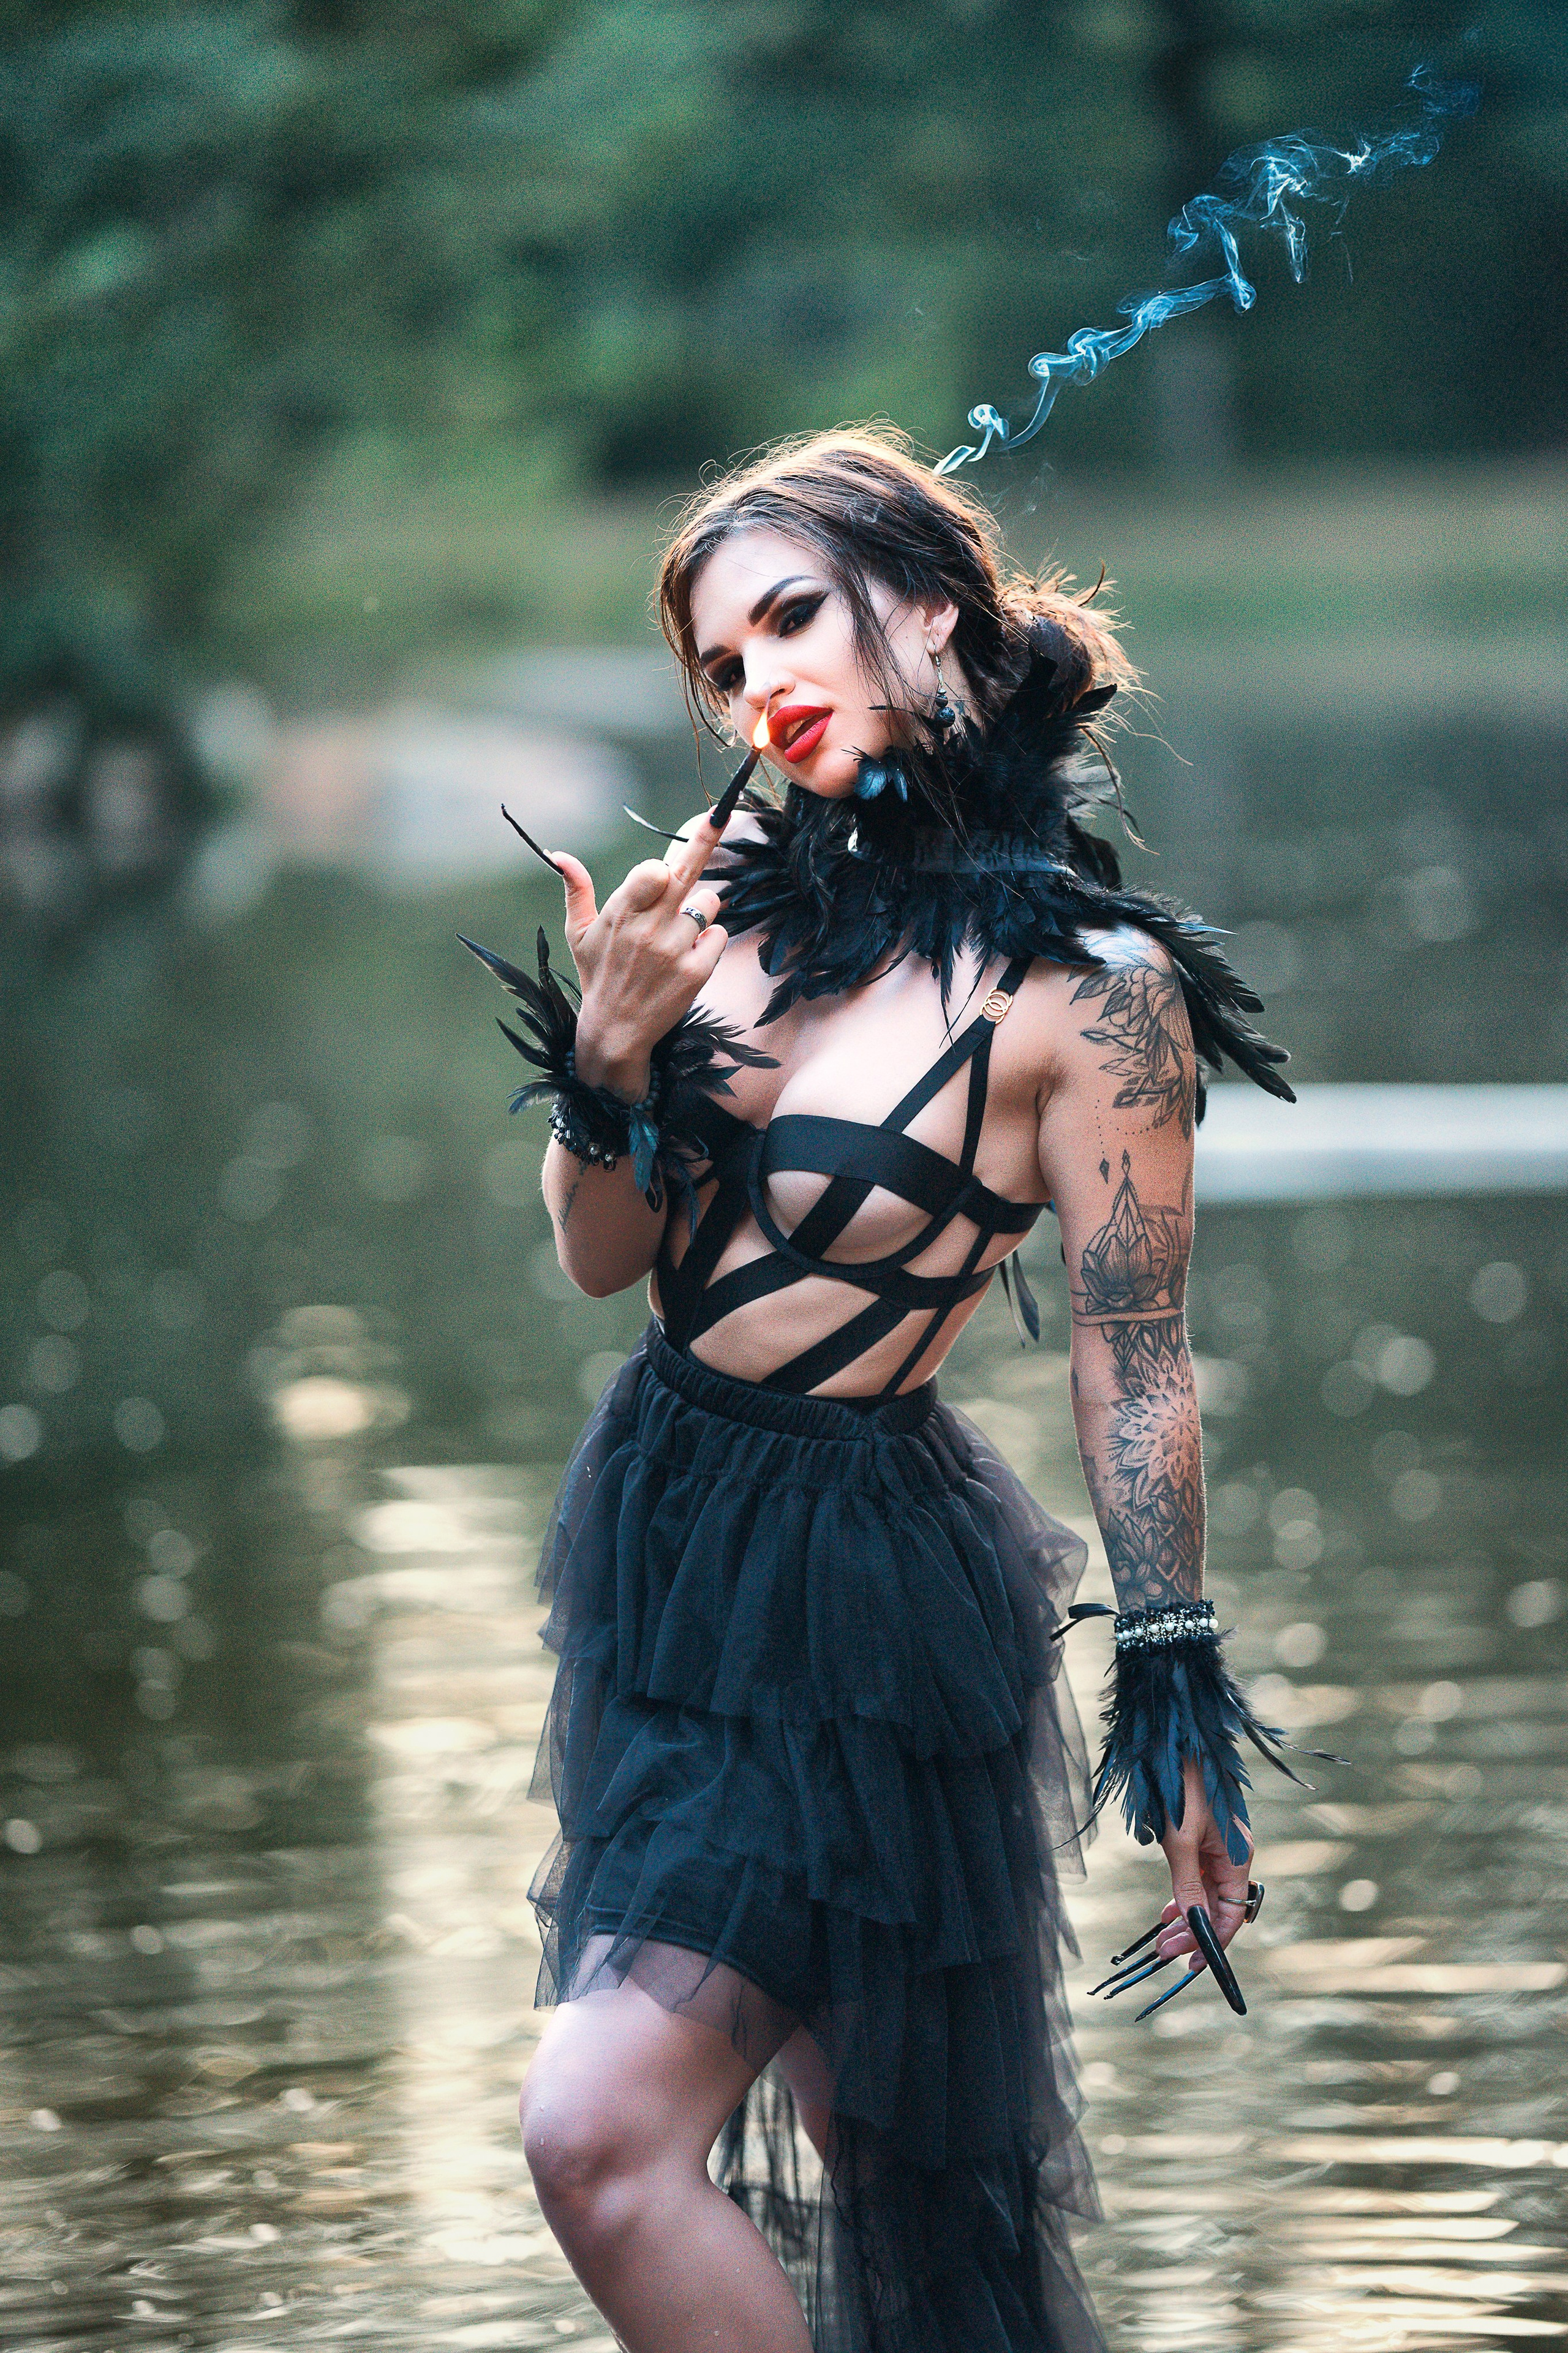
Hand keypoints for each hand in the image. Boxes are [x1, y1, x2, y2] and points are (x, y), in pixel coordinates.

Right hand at [553, 814, 730, 1099]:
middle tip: (717, 818)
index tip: (664, 869)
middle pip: (688, 872)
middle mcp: (648, 929)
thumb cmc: (598, 976)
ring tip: (679, 930)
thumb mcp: (579, 934)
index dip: (662, 867)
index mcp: (620, 913)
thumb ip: (576, 890)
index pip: (655, 869)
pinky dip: (710, 940)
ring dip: (701, 909)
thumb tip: (560, 854)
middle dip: (705, 840)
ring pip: (709, 902)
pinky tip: (690, 953)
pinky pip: (719, 935)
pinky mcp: (696, 973)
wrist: (616, 1031)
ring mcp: (674, 951)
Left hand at [1154, 1754, 1253, 1967]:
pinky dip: (1182, 1897)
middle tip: (1164, 1953)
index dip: (1214, 1942)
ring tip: (1161, 1940)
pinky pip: (1195, 1879)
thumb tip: (1194, 1926)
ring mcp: (1216, 1849)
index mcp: (1238, 1858)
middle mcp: (1232, 1857)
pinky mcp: (1199, 1842)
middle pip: (1217, 1908)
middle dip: (1193, 1933)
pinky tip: (1167, 1912)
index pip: (1232, 1914)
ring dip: (1185, 1919)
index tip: (1192, 1965)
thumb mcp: (1181, 1842)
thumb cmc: (1180, 1788)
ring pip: (1204, 1896)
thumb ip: (1188, 1885)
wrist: (1174, 1746)